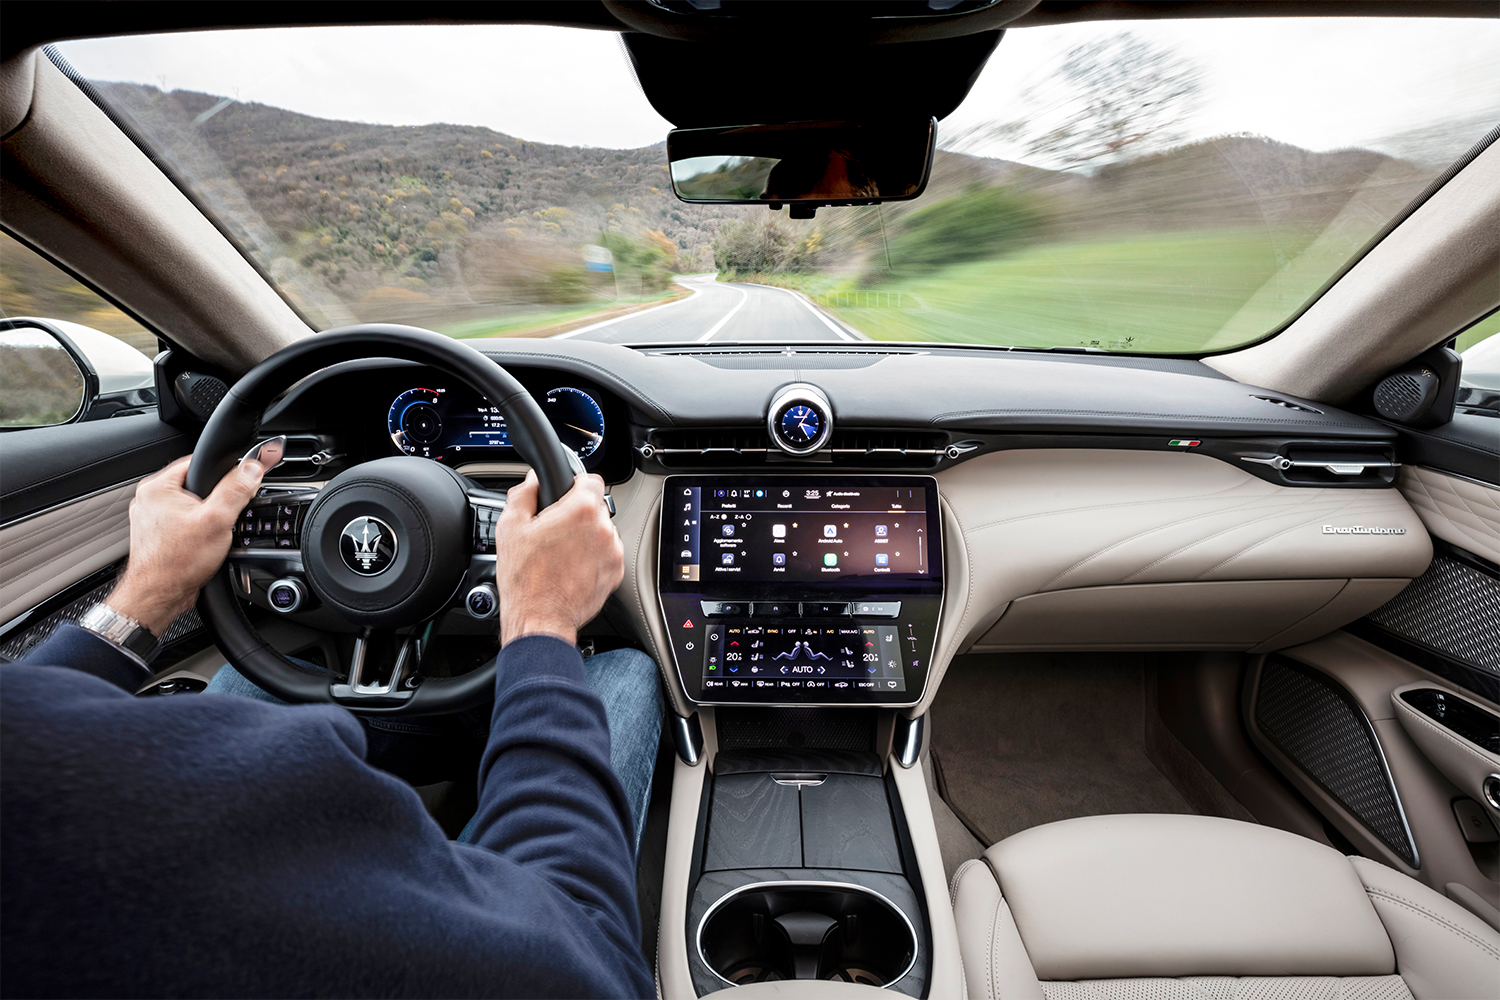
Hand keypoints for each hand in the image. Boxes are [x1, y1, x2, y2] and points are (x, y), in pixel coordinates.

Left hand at [107, 444, 281, 633]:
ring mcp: (151, 518)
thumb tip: (252, 468)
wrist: (158, 596)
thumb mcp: (217, 521)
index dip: (223, 472)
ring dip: (207, 517)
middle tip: (222, 518)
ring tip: (210, 534)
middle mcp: (149, 499)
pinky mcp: (158, 534)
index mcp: (157, 487)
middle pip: (197, 485)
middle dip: (216, 500)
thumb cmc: (176, 563)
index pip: (198, 462)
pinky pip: (185, 522)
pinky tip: (202, 545)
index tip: (238, 484)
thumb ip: (236, 490)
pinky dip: (197, 530)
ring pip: (192, 506)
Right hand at [494, 470, 622, 647]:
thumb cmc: (525, 578)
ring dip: (587, 536)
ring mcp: (613, 552)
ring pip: (602, 531)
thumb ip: (524, 494)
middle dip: (577, 514)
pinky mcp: (616, 573)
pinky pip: (607, 554)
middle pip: (595, 507)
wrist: (540, 618)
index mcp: (581, 511)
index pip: (591, 479)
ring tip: (562, 553)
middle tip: (555, 530)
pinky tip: (571, 567)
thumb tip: (533, 480)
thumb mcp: (510, 527)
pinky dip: (593, 557)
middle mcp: (603, 529)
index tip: (566, 493)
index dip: (575, 484)